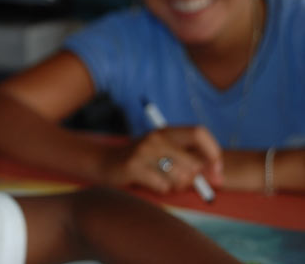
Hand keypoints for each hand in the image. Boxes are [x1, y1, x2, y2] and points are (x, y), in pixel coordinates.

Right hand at [100, 126, 223, 193]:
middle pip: (193, 161)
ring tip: (164, 182)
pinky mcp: (134, 166)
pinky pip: (162, 185)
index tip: (216, 171)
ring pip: (180, 176)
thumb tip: (217, 177)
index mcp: (167, 131)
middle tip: (186, 184)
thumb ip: (188, 159)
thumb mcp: (163, 151)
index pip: (199, 133)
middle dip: (195, 179)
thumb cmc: (141, 160)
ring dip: (177, 186)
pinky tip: (150, 183)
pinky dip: (161, 189)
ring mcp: (144, 151)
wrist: (104, 161)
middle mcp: (156, 137)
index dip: (213, 152)